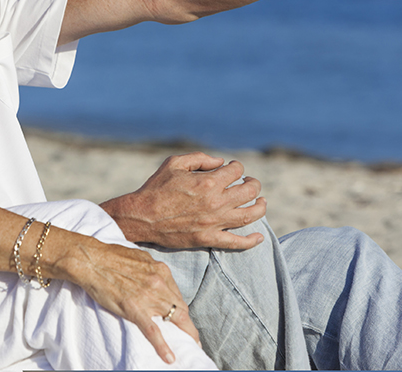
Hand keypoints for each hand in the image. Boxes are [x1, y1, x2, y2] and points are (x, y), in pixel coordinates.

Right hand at [66, 236, 199, 364]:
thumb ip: (151, 270)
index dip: (182, 310)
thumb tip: (156, 279)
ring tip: (190, 346)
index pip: (177, 295)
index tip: (183, 319)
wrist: (91, 260)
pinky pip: (152, 331)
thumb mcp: (139, 258)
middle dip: (188, 325)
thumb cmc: (111, 256)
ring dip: (184, 335)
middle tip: (192, 338)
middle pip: (181, 308)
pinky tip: (169, 357)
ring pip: (174, 319)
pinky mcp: (134, 308)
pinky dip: (162, 346)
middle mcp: (159, 282)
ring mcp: (148, 296)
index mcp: (160, 270)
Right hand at [101, 152, 265, 249]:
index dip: (236, 166)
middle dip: (253, 183)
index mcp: (208, 182)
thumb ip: (200, 158)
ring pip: (250, 215)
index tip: (232, 168)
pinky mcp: (208, 239)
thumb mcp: (174, 163)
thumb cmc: (156, 187)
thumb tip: (220, 162)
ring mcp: (214, 223)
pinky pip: (237, 243)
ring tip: (260, 202)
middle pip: (249, 191)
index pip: (236, 170)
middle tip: (248, 182)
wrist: (141, 216)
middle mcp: (215, 203)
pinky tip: (259, 236)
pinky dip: (251, 241)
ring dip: (260, 206)